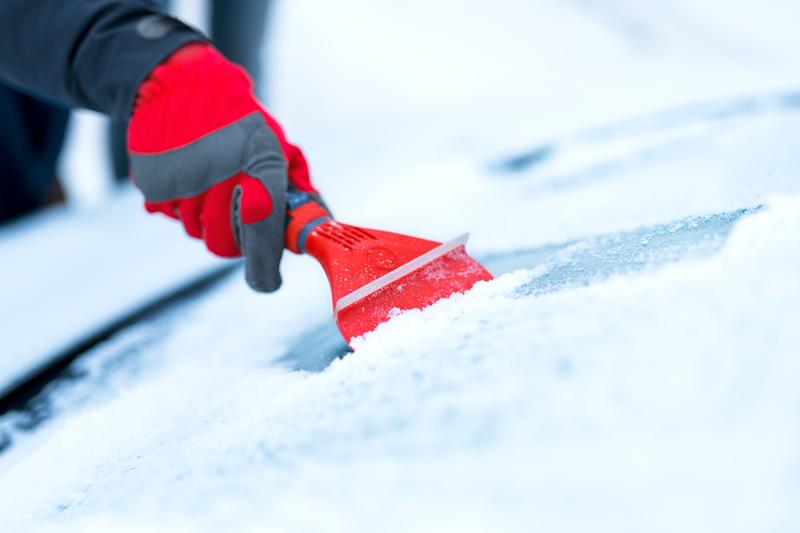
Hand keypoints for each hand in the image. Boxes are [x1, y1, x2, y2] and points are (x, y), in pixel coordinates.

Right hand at [128, 42, 315, 291]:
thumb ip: (298, 186)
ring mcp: (183, 184)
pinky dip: (178, 204)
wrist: (183, 85)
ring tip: (210, 183)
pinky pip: (167, 214)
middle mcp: (220, 180)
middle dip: (234, 240)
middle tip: (236, 215)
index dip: (265, 268)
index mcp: (261, 169)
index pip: (263, 236)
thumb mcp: (278, 145)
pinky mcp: (153, 184)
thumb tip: (318, 221)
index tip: (268, 282)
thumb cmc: (240, 121)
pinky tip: (187, 175)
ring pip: (194, 231)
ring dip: (204, 219)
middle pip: (223, 246)